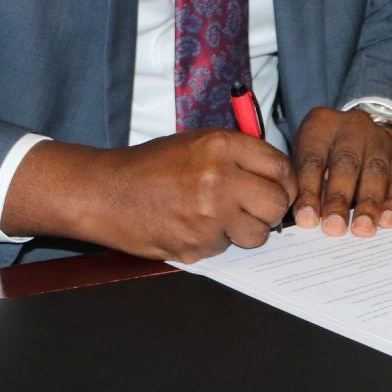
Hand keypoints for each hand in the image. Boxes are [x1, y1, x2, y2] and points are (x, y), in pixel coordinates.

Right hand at [1, 130, 296, 263]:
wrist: (107, 192)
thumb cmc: (151, 165)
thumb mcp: (196, 143)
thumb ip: (237, 154)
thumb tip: (276, 174)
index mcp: (221, 145)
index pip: (280, 167)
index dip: (284, 180)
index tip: (278, 187)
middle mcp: (220, 178)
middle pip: (277, 203)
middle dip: (272, 209)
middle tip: (255, 207)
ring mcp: (209, 215)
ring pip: (259, 233)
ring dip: (248, 229)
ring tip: (223, 216)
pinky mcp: (198, 245)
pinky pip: (228, 248)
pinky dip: (218, 241)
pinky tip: (195, 225)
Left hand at [291, 107, 391, 237]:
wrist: (358, 131)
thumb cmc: (324, 150)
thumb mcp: (306, 155)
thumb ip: (304, 184)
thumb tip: (307, 220)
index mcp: (321, 125)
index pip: (313, 159)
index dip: (309, 191)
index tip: (307, 219)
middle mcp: (352, 128)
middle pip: (346, 164)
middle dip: (339, 199)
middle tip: (334, 227)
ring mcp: (379, 140)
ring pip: (375, 172)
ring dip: (369, 204)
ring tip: (362, 229)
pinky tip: (387, 221)